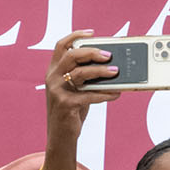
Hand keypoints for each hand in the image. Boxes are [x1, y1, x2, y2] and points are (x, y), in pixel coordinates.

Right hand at [40, 30, 117, 169]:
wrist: (61, 136)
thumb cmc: (71, 110)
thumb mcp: (76, 90)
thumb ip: (86, 77)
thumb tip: (111, 66)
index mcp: (54, 71)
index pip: (61, 46)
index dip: (76, 36)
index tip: (92, 33)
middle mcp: (52, 78)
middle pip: (72, 56)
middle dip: (92, 52)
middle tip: (109, 55)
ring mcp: (57, 91)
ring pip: (80, 73)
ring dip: (101, 72)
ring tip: (116, 72)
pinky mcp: (65, 105)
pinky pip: (88, 95)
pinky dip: (104, 94)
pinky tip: (116, 93)